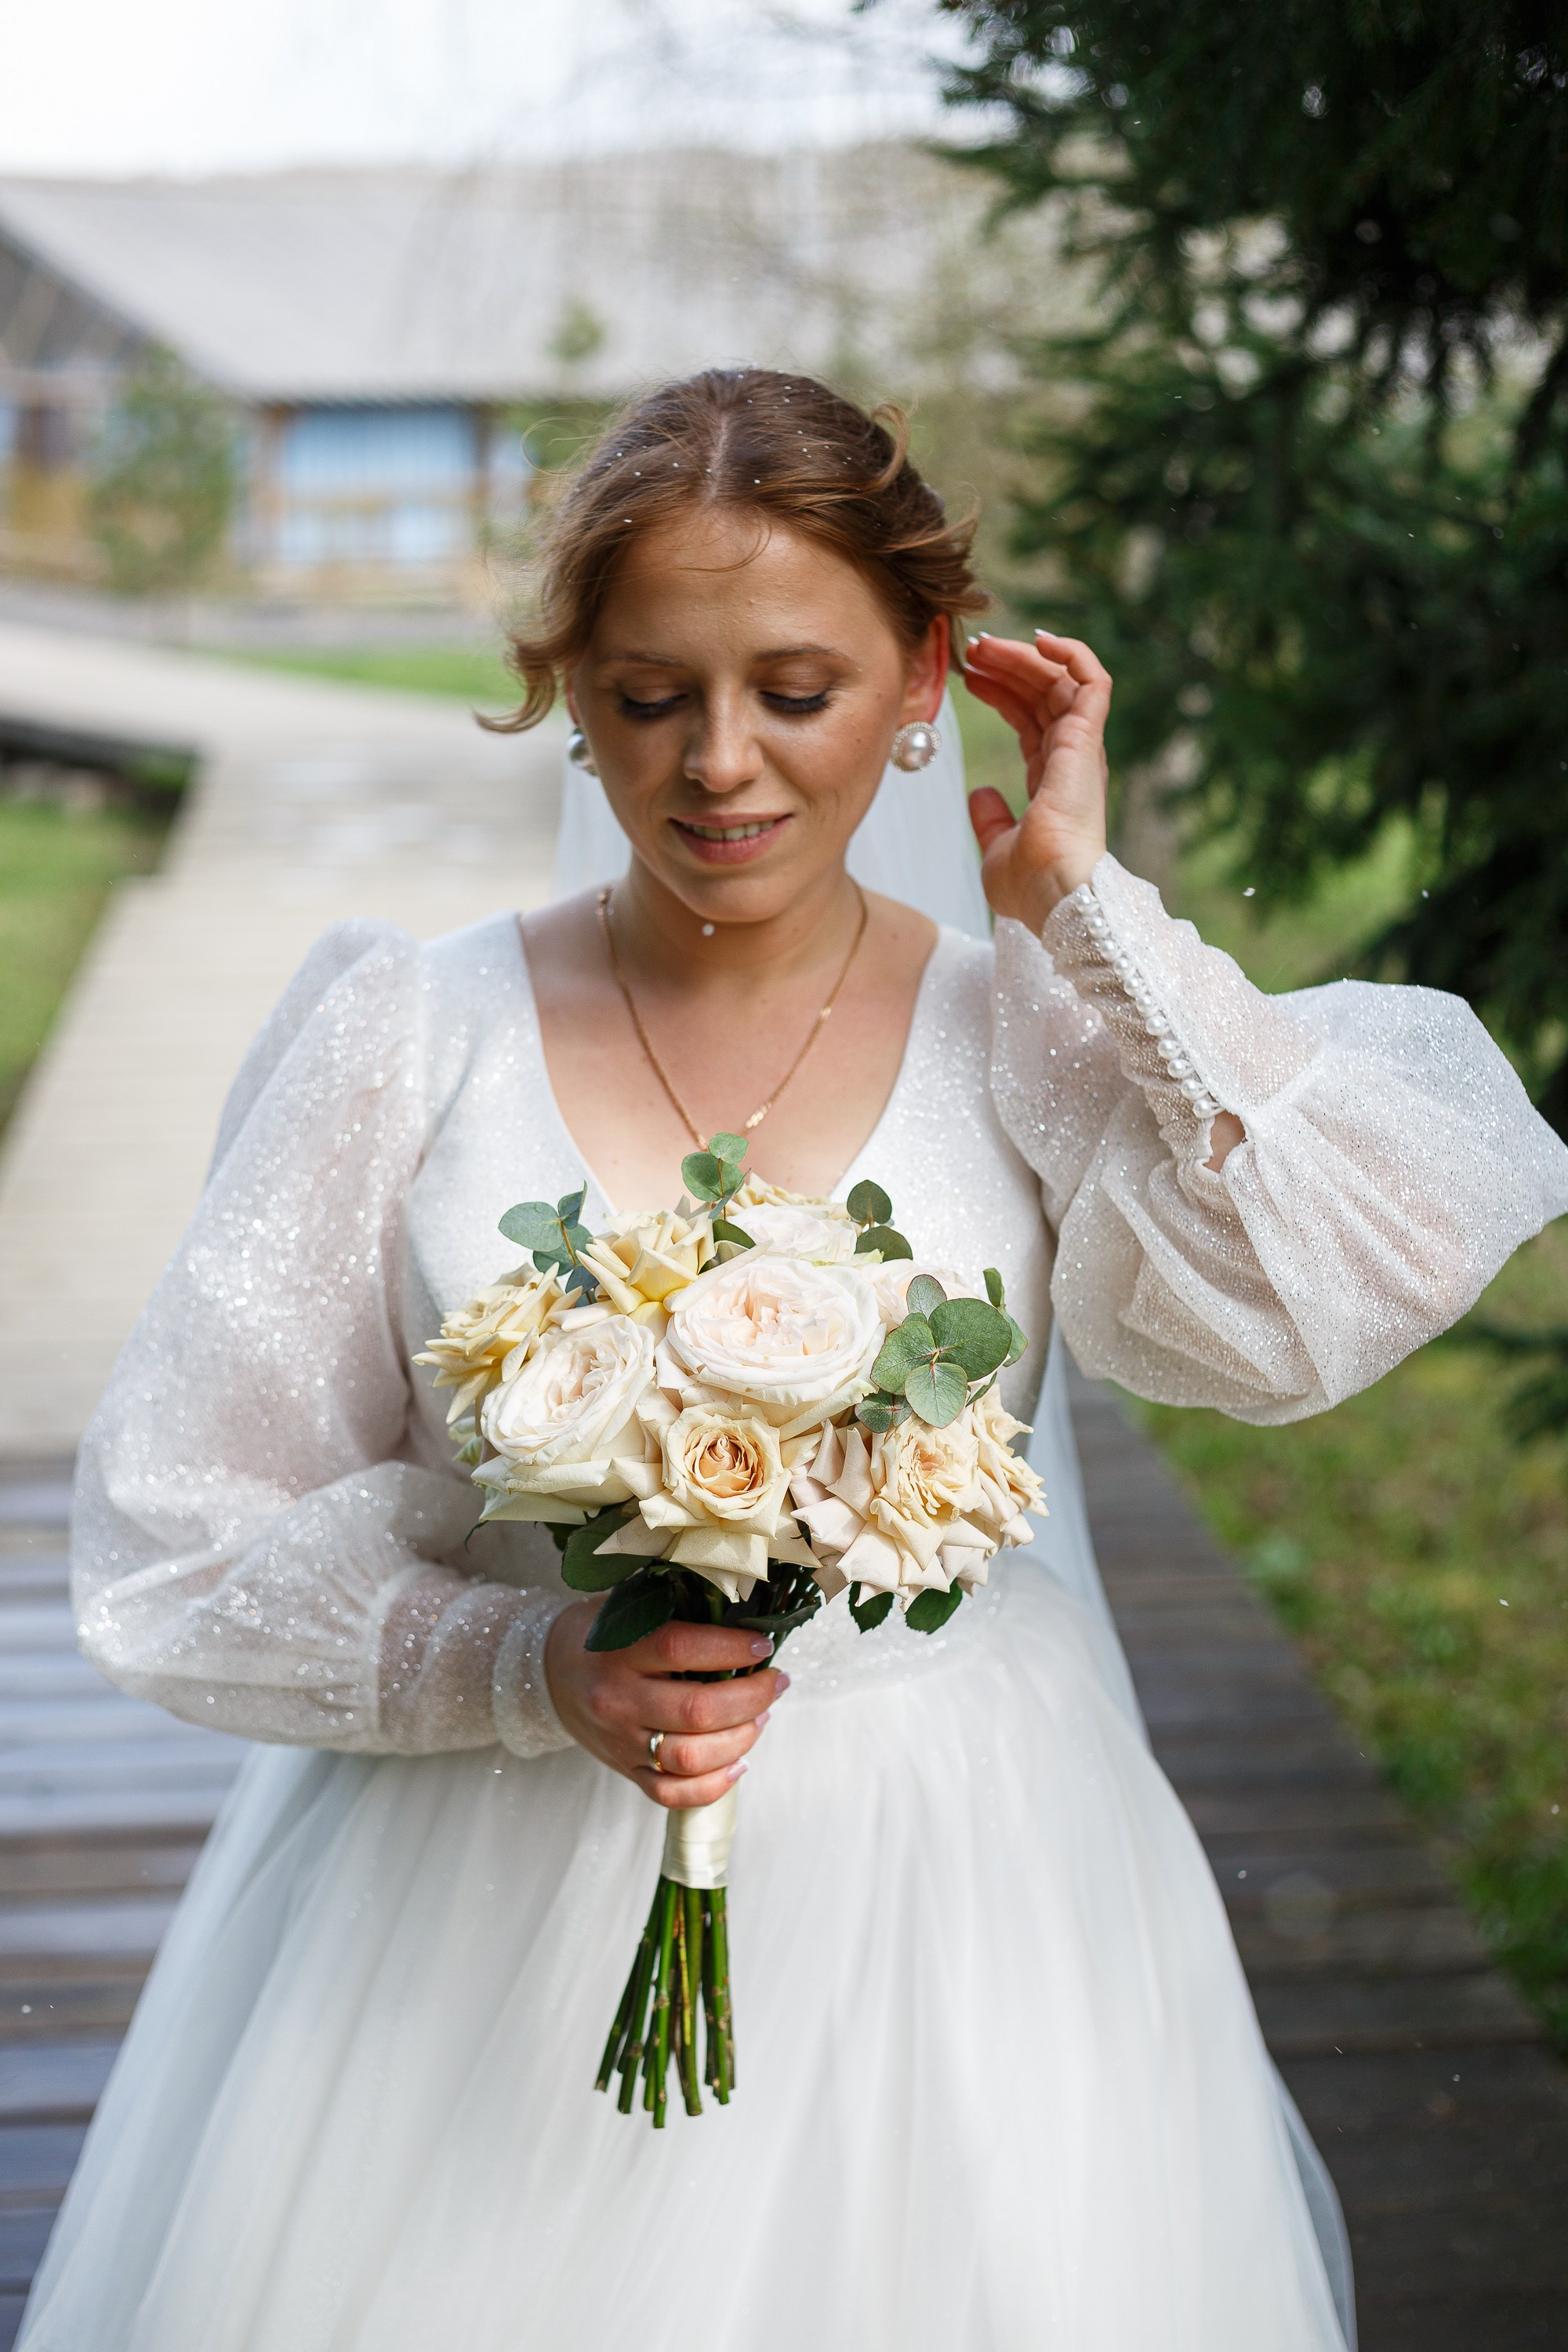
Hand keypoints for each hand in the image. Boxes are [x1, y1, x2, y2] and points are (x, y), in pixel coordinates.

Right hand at [545, 1602, 785, 1810]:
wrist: (547, 1673)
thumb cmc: (600, 1633)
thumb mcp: (627, 1607)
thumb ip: (676, 1608)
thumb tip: (747, 1611)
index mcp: (619, 1650)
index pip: (681, 1649)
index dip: (730, 1648)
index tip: (763, 1644)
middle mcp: (618, 1700)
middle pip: (697, 1711)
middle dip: (752, 1697)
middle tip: (776, 1682)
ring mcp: (621, 1742)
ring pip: (691, 1758)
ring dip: (741, 1739)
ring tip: (761, 1717)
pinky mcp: (625, 1770)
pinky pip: (672, 1794)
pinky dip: (713, 1786)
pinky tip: (739, 1763)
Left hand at [962, 630, 1111, 932]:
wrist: (1054, 894)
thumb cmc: (1031, 886)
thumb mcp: (996, 849)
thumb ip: (991, 821)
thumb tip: (980, 795)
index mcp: (1054, 781)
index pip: (1031, 721)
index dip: (1002, 694)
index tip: (969, 677)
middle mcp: (1073, 760)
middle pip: (1042, 695)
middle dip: (1008, 667)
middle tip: (972, 650)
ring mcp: (1082, 749)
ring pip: (1060, 682)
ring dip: (1024, 656)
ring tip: (985, 644)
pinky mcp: (1087, 740)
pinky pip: (1092, 682)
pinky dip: (1072, 654)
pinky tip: (1039, 639)